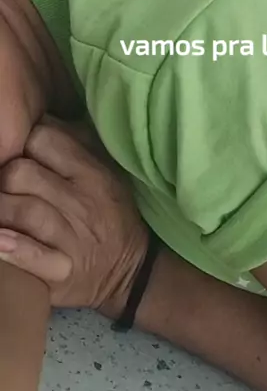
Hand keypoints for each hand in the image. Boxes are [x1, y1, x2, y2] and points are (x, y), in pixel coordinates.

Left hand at [0, 121, 147, 318]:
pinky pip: (29, 255)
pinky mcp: (62, 272)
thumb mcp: (106, 174)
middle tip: (6, 187)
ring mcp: (72, 237)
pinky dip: (10, 247)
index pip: (44, 138)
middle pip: (21, 173)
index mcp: (92, 172)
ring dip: (0, 210)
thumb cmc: (110, 214)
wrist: (130, 270)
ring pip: (20, 211)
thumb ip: (77, 146)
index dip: (25, 143)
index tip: (23, 155)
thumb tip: (43, 118)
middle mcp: (83, 201)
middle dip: (5, 178)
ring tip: (0, 212)